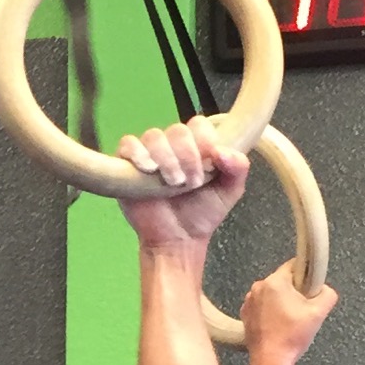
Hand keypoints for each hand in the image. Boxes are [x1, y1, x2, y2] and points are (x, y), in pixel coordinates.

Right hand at [117, 117, 248, 250]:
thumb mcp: (229, 192)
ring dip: (166, 157)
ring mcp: (149, 153)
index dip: (205, 140)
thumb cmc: (201, 214)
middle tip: (192, 182)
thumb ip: (238, 168)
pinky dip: (138, 152)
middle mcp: (172, 146)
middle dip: (188, 155)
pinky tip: (149, 169)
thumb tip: (222, 151)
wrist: (178, 240)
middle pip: (177, 130)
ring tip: (173, 182)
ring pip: (154, 136)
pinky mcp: (127, 164)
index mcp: (197, 146)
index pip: (199, 125)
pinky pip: (128, 144)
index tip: (209, 165)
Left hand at [242, 269, 337, 364]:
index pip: (294, 266)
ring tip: (290, 321)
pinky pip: (263, 307)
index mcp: (275, 282)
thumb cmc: (290, 338)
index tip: (311, 288)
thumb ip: (327, 294)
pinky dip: (271, 314)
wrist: (271, 360)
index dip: (306, 276)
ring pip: (273, 295)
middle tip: (303, 310)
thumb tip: (326, 290)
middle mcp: (258, 288)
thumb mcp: (319, 313)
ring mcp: (250, 302)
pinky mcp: (246, 315)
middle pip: (283, 282)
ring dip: (282, 304)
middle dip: (295, 293)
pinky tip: (279, 326)